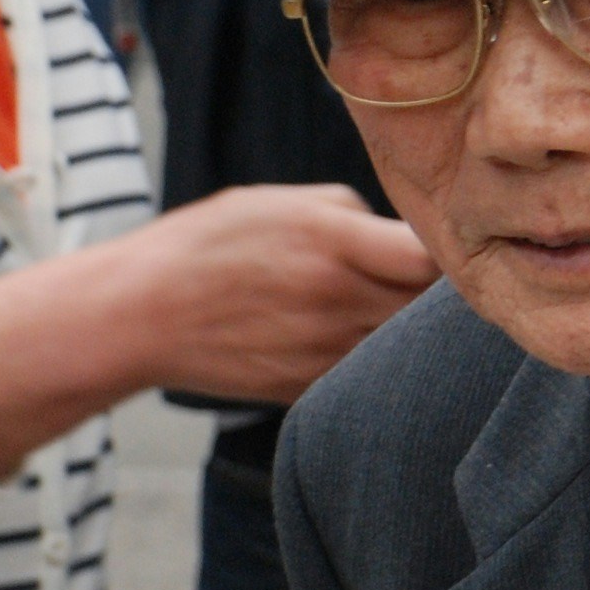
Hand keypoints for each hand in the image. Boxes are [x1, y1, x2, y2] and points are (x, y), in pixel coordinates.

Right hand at [0, 185, 438, 478]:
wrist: (136, 316)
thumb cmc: (206, 247)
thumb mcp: (278, 202)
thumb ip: (352, 214)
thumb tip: (400, 234)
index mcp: (334, 243)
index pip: (432, 258)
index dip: (451, 255)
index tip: (452, 249)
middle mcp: (337, 299)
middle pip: (428, 308)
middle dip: (440, 297)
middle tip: (439, 284)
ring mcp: (325, 350)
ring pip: (402, 347)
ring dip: (410, 333)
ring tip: (399, 312)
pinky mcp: (309, 387)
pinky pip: (367, 375)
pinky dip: (376, 363)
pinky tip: (359, 341)